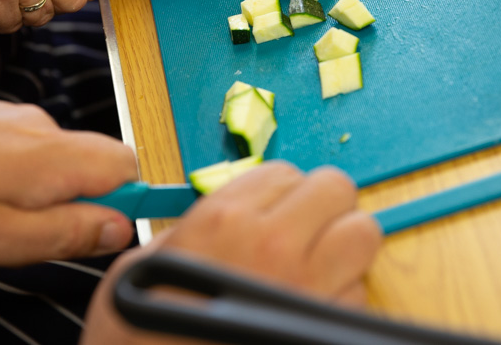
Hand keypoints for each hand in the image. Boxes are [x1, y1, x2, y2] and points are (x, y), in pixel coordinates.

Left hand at [0, 93, 138, 266]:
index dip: (126, 201)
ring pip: (52, 160)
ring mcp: (11, 116)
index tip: (100, 230)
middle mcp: (41, 126)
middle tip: (23, 233)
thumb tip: (121, 228)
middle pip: (92, 162)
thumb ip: (69, 233)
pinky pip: (20, 150)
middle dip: (73, 202)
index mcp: (53, 156)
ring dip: (35, 192)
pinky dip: (6, 176)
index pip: (129, 166)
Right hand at [79, 162, 382, 343]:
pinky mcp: (326, 326)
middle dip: (323, 206)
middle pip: (336, 188)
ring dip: (346, 244)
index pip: (284, 172)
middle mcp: (272, 244)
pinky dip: (345, 295)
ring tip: (319, 263)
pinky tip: (312, 307)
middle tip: (305, 229)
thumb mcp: (144, 264)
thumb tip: (227, 213)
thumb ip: (190, 228)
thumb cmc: (136, 338)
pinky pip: (361, 291)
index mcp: (223, 219)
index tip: (273, 211)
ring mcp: (307, 287)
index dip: (280, 192)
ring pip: (364, 233)